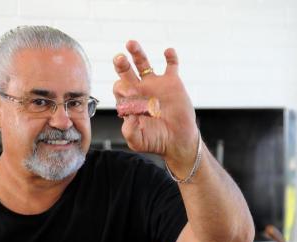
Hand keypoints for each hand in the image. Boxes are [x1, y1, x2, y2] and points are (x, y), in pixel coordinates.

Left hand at [113, 41, 199, 171]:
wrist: (178, 142)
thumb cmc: (156, 142)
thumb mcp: (138, 141)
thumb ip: (129, 131)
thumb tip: (128, 117)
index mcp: (129, 103)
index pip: (119, 89)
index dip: (121, 89)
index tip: (128, 95)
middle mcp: (140, 91)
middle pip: (126, 72)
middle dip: (121, 65)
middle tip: (119, 59)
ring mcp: (155, 85)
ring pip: (144, 63)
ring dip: (137, 53)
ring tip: (130, 43)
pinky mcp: (172, 83)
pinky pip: (171, 65)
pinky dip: (170, 57)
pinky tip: (167, 52)